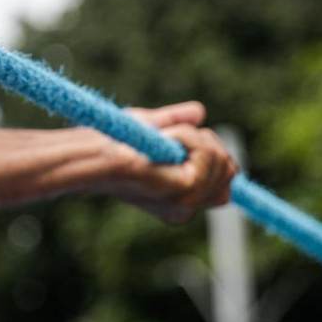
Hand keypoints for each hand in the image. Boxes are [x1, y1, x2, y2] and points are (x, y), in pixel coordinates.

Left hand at [98, 102, 238, 223]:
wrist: (92, 151)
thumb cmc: (111, 141)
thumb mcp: (152, 128)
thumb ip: (176, 123)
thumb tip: (198, 112)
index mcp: (179, 200)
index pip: (225, 179)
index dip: (211, 151)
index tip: (181, 135)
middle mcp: (185, 208)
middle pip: (230, 171)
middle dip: (208, 143)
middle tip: (169, 134)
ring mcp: (186, 203)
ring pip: (223, 162)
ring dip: (194, 137)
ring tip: (161, 137)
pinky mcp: (183, 190)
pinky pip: (208, 155)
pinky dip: (187, 137)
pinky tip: (162, 138)